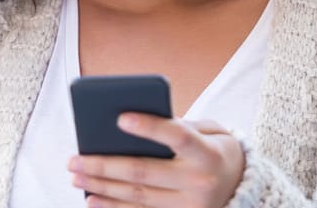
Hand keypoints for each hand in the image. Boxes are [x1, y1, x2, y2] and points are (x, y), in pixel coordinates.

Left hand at [67, 113, 245, 207]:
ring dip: (101, 187)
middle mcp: (198, 182)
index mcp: (208, 153)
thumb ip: (179, 125)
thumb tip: (134, 127)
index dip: (150, 127)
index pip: (177, 136)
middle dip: (104, 165)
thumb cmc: (216, 149)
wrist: (242, 186)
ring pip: (136, 196)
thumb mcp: (210, 130)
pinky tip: (92, 200)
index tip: (120, 118)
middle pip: (144, 172)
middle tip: (75, 159)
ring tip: (76, 177)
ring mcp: (188, 206)